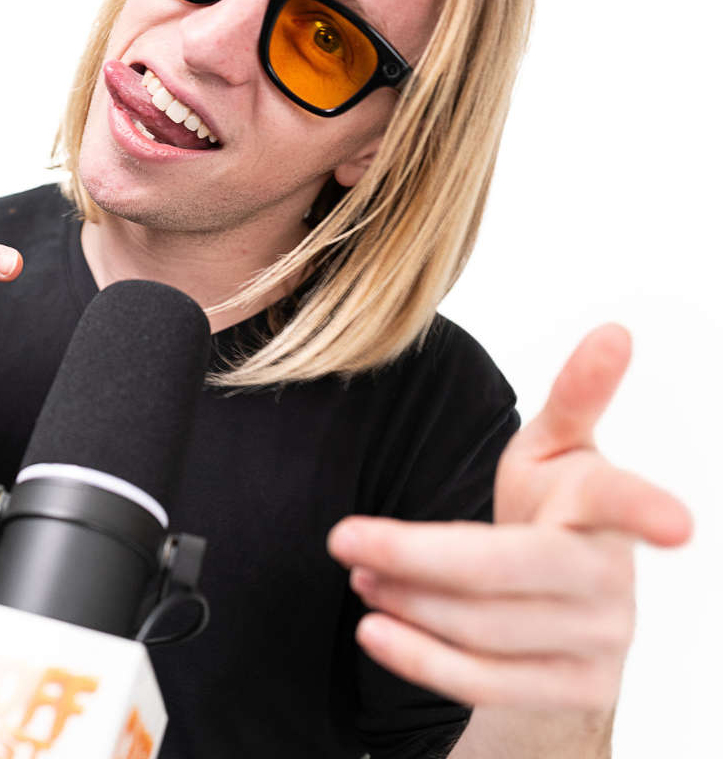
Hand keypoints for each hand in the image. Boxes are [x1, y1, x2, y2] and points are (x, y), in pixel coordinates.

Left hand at [327, 324, 692, 711]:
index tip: (678, 524)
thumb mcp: (554, 447)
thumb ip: (574, 394)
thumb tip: (615, 331)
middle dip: (415, 554)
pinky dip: (421, 658)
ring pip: (485, 627)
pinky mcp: (574, 690)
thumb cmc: (549, 505)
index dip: (646, 508)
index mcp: (605, 504)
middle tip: (342, 537)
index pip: (623, 499)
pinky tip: (374, 631)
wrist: (553, 595)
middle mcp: (611, 576)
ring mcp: (601, 641)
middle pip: (506, 568)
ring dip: (407, 598)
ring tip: (355, 568)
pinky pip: (487, 683)